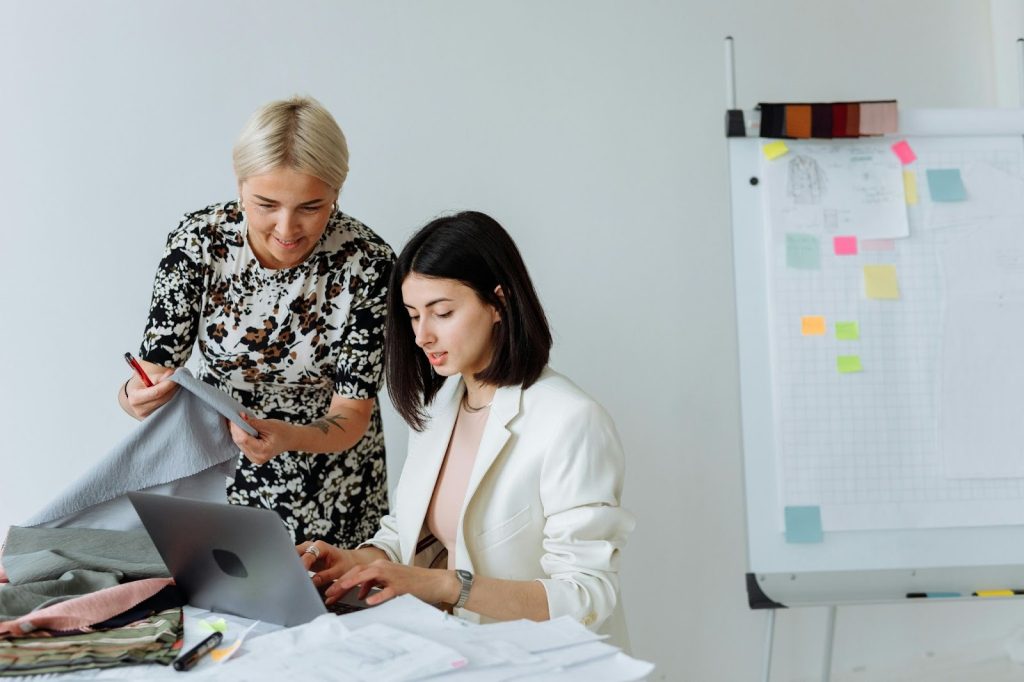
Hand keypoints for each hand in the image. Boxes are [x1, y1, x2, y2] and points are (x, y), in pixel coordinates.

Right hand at [125, 369, 177, 418]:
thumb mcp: (148, 378)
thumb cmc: (144, 386)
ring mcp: (148, 417)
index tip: (175, 378)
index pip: (156, 392)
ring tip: (175, 387)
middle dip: (172, 389)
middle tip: (178, 380)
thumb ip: (159, 377)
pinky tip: (174, 396)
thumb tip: (171, 375)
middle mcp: (140, 410)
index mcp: (135, 398)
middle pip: (163, 399)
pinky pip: (168, 410)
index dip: (167, 385)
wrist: (139, 396)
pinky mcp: (155, 420)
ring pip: (167, 405)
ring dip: (174, 396)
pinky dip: (173, 402)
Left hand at [229, 414, 292, 464]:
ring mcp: (253, 458)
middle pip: (239, 442)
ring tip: (238, 421)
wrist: (291, 439)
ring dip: (237, 431)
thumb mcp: (269, 424)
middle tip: (234, 416)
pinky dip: (240, 435)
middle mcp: (256, 457)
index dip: (237, 427)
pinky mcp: (252, 455)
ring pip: (238, 443)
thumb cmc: (283, 432)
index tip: (234, 416)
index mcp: (262, 451)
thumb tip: (240, 417)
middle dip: (235, 428)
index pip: (243, 439)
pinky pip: (241, 444)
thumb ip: (253, 422)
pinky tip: (241, 428)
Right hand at [296, 540, 356, 589]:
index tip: (298, 577)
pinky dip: (293, 570)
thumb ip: (325, 576)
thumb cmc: (346, 564)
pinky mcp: (304, 558)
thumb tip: (311, 582)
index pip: (306, 556)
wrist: (349, 560)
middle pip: (294, 553)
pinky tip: (293, 579)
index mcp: (320, 546)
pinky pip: (295, 562)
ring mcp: (306, 551)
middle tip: (290, 580)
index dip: (301, 567)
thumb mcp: (338, 571)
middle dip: (291, 565)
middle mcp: (311, 546)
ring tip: (291, 581)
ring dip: (291, 568)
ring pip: (292, 557)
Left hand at [326, 560, 458, 607]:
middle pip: (358, 572)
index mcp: (380, 565)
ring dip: (353, 583)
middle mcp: (384, 567)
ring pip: (369, 576)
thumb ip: (374, 584)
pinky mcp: (402, 586)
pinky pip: (388, 590)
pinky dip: (377, 595)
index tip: (329, 590)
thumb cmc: (412, 582)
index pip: (356, 570)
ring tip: (341, 591)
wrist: (434, 581)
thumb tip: (359, 593)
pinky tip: (368, 601)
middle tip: (328, 593)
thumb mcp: (389, 581)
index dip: (341, 579)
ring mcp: (393, 576)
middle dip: (341, 582)